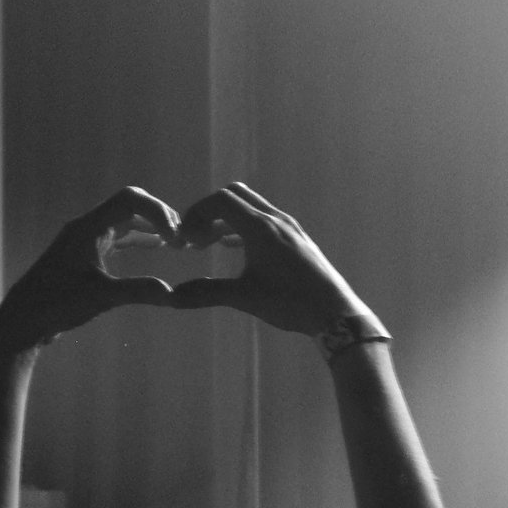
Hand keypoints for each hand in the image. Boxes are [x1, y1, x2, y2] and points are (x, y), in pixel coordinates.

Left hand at [0, 188, 182, 357]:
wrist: (24, 320)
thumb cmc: (55, 305)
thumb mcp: (98, 298)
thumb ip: (135, 292)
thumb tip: (172, 294)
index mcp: (87, 228)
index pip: (130, 200)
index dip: (158, 212)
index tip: (176, 239)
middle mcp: (87, 227)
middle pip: (130, 204)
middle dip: (159, 215)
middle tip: (183, 238)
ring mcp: (86, 239)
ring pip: (126, 219)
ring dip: (152, 225)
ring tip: (177, 241)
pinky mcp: (87, 252)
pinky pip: (119, 235)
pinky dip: (140, 237)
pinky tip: (157, 247)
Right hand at [170, 184, 367, 338]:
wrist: (335, 312)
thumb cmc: (290, 303)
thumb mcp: (245, 297)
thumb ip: (206, 293)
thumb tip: (172, 299)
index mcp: (260, 227)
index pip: (220, 200)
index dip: (196, 214)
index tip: (185, 239)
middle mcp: (276, 219)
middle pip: (234, 195)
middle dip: (209, 212)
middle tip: (196, 239)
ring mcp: (289, 226)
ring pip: (251, 207)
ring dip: (227, 219)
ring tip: (211, 245)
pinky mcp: (297, 237)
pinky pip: (265, 219)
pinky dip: (244, 226)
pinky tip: (238, 249)